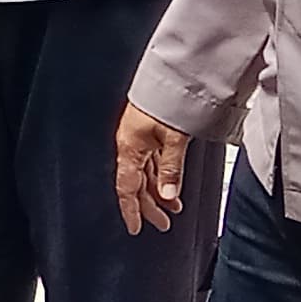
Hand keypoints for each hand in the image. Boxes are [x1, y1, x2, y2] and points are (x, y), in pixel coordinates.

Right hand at [114, 105, 188, 232]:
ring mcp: (138, 136)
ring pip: (144, 172)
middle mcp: (130, 143)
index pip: (127, 187)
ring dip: (157, 190)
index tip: (136, 228)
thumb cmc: (166, 100)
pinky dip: (159, 174)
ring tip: (172, 205)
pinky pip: (150, 160)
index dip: (131, 210)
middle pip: (136, 182)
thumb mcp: (174, 139)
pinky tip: (168, 182)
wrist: (172, 73)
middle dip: (148, 205)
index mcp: (129, 147)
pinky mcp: (146, 130)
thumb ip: (171, 168)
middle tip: (164, 222)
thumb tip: (168, 195)